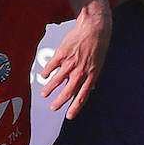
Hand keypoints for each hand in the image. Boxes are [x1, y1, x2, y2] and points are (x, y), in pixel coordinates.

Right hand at [41, 3, 110, 118]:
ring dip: (49, 89)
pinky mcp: (62, 54)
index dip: (75, 107)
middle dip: (59, 102)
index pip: (82, 96)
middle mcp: (80, 71)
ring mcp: (70, 63)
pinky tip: (44, 76)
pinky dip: (46, 72)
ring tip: (44, 94)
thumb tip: (90, 89)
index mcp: (91, 75)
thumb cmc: (98, 45)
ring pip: (57, 80)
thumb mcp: (99, 64)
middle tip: (53, 108)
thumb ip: (92, 77)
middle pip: (68, 91)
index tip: (69, 116)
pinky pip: (51, 67)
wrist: (94, 27)